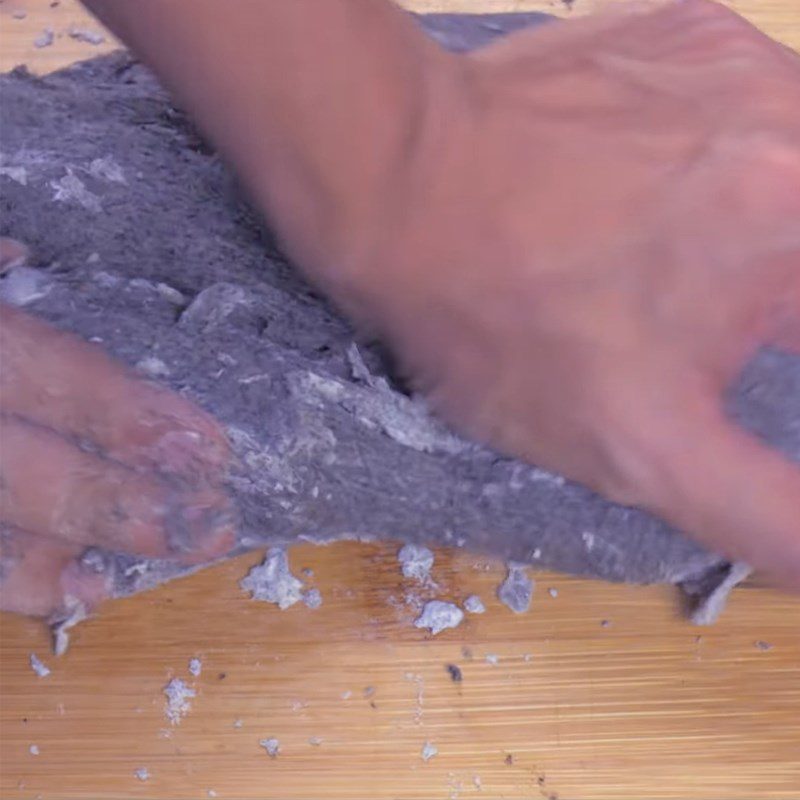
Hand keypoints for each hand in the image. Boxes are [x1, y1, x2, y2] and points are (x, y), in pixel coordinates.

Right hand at [0, 241, 234, 617]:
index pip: (56, 378)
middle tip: (205, 528)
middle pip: (33, 475)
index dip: (134, 418)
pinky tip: (67, 592)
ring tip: (134, 576)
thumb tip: (15, 254)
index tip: (209, 448)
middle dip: (123, 505)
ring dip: (59, 564)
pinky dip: (10, 581)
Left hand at [324, 1, 799, 581]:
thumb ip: (762, 508)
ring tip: (659, 255)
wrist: (393, 190)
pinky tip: (640, 190)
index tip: (736, 344)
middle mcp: (792, 127)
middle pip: (798, 244)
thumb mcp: (638, 450)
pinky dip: (712, 157)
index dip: (777, 340)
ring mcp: (742, 62)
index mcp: (799, 233)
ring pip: (786, 170)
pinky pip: (742, 102)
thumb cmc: (499, 322)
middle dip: (766, 292)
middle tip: (676, 306)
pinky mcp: (688, 31)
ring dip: (752, 224)